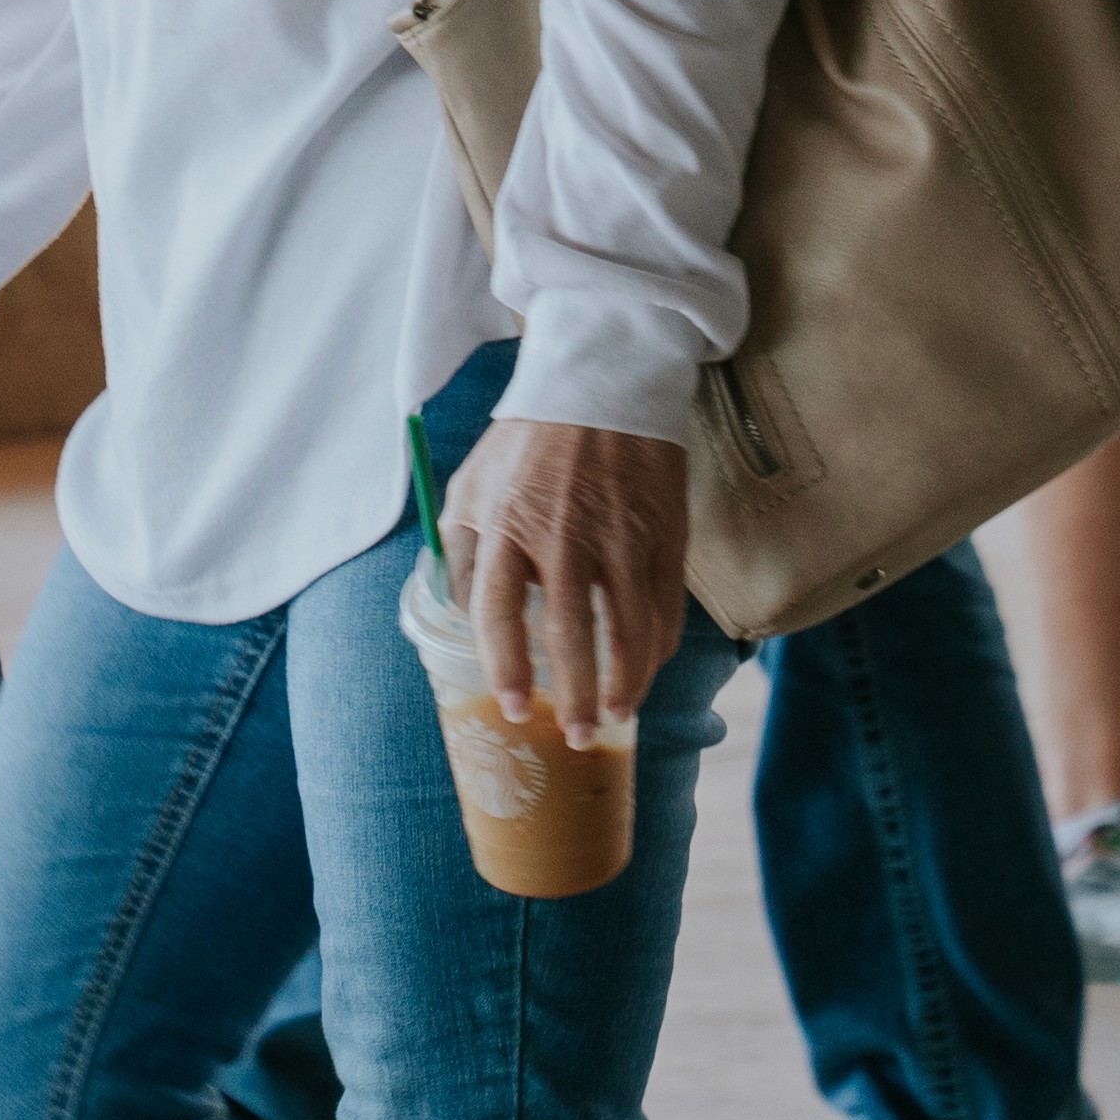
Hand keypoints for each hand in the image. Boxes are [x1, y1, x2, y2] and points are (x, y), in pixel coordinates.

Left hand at [445, 412, 691, 737]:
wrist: (602, 384)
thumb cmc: (529, 440)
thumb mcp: (472, 483)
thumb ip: (460, 547)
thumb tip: (455, 606)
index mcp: (507, 525)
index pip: (498, 613)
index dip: (505, 668)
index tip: (513, 705)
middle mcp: (563, 537)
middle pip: (569, 636)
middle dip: (571, 696)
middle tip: (572, 735)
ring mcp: (619, 539)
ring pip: (627, 632)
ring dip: (622, 684)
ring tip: (613, 718)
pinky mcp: (662, 536)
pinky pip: (664, 608)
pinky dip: (656, 649)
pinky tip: (645, 672)